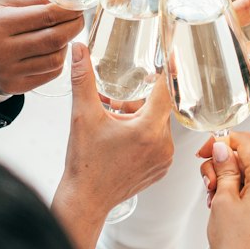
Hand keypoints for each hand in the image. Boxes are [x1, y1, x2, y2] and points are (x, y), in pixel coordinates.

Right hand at [0, 0, 84, 94]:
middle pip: (54, 40)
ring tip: (63, 33)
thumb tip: (66, 1)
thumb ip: (35, 0)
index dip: (68, 11)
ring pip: (56, 59)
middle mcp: (1, 51)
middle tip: (78, 19)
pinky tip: (53, 50)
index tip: (78, 5)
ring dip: (67, 44)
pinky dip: (58, 60)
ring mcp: (8, 72)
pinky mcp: (15, 86)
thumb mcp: (5, 1)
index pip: (45, 16)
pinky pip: (50, 74)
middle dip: (74, 26)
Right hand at [53, 43, 174, 248]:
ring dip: (140, 118)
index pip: (165, 90)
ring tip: (115, 124)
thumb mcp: (82, 116)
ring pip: (158, 124)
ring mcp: (164, 159)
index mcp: (147, 129)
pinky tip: (122, 139)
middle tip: (114, 105)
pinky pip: (159, 142)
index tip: (171, 55)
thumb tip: (78, 50)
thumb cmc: (85, 162)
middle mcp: (162, 144)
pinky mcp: (161, 169)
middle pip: (158, 108)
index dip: (166, 71)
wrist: (85, 199)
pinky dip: (144, 135)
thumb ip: (83, 79)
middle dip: (138, 101)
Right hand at [196, 132, 249, 248]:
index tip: (204, 152)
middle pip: (245, 159)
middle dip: (221, 165)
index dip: (222, 142)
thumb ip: (225, 168)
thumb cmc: (234, 245)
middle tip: (208, 185)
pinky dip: (232, 193)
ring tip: (213, 202)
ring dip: (225, 181)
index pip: (246, 143)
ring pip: (245, 175)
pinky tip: (220, 208)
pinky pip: (249, 191)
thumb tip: (222, 147)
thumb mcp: (223, 199)